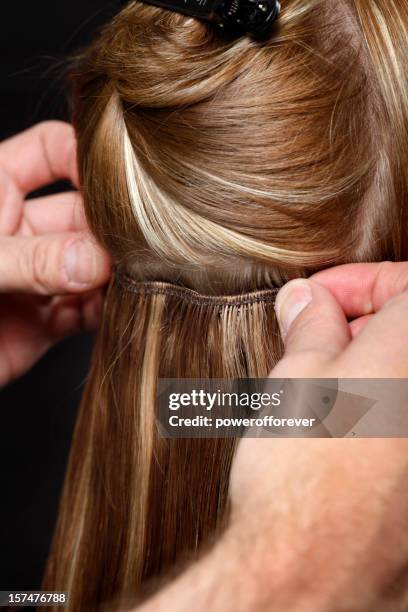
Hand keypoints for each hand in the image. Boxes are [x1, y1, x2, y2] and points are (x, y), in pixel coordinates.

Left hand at [0, 122, 110, 387]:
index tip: (123, 181)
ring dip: (114, 271)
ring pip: (93, 263)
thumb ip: (29, 259)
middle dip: (109, 227)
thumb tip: (93, 261)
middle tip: (134, 245)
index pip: (53, 151)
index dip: (87, 158)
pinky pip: (88, 309)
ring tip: (137, 277)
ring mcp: (37, 274)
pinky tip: (116, 307)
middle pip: (84, 213)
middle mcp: (22, 229)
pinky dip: (106, 310)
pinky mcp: (46, 320)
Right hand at [136, 262, 407, 611]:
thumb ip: (311, 323)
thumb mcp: (299, 373)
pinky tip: (341, 422)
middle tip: (312, 334)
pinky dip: (381, 404)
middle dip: (359, 320)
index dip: (353, 282)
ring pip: (403, 376)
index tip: (318, 296)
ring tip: (320, 381)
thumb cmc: (303, 473)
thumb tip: (306, 302)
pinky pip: (402, 420)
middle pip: (407, 329)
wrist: (313, 570)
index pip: (402, 280)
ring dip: (369, 363)